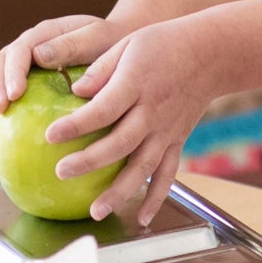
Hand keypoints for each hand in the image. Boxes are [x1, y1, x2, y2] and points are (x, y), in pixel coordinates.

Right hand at [0, 14, 123, 136]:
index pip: (18, 50)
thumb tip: (38, 56)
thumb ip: (71, 45)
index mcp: (43, 35)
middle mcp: (27, 51)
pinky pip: (8, 111)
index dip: (12, 71)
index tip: (15, 94)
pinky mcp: (25, 93)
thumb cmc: (112, 43)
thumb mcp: (98, 38)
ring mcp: (23, 71)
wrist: (119, 50)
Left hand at [42, 18, 218, 225]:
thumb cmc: (163, 44)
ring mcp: (167, 130)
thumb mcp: (128, 44)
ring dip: (120, 191)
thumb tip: (75, 91)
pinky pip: (168, 172)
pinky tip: (143, 219)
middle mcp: (153, 111)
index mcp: (137, 84)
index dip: (77, 124)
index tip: (51, 135)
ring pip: (143, 165)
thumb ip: (100, 69)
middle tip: (62, 172)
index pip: (104, 108)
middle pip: (121, 142)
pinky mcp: (177, 140)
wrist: (211, 54)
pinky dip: (157, 197)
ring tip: (96, 211)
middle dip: (90, 160)